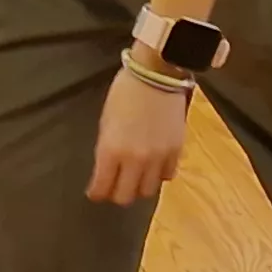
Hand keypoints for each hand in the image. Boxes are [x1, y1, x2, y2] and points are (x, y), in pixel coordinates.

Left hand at [87, 67, 189, 204]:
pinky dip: (158, 174)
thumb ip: (106, 148)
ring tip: (135, 177)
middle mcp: (135, 159)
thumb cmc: (124, 92)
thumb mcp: (105, 121)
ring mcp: (158, 157)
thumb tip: (106, 168)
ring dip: (139, 186)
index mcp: (111, 150)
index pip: (101, 187)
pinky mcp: (176, 151)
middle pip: (125, 196)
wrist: (156, 74)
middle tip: (114, 186)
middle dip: (116, 194)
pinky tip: (153, 166)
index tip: (95, 191)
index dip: (96, 193)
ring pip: (148, 191)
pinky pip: (167, 175)